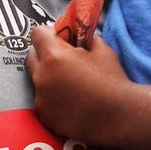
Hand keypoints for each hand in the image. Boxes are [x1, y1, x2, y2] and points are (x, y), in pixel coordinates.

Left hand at [26, 24, 129, 141]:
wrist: (118, 116)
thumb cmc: (112, 80)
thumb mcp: (102, 49)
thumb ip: (85, 39)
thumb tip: (79, 37)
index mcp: (54, 56)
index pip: (37, 34)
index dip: (48, 33)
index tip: (59, 38)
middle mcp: (42, 76)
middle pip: (32, 56)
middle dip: (44, 54)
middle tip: (63, 60)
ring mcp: (41, 97)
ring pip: (37, 79)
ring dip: (48, 77)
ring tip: (69, 84)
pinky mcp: (44, 115)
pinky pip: (42, 99)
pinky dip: (52, 98)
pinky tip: (70, 101)